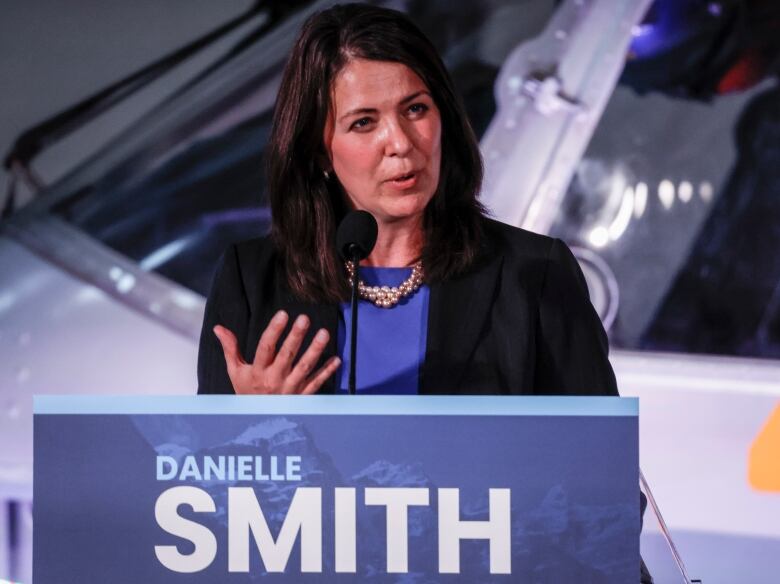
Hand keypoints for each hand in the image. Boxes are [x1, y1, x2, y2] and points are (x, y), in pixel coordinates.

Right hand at [213, 310, 340, 394]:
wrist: (258, 421)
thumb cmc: (247, 392)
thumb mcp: (236, 371)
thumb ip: (230, 348)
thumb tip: (218, 327)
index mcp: (258, 371)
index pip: (265, 348)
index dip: (274, 331)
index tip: (283, 314)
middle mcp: (274, 379)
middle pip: (286, 355)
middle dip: (296, 336)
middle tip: (305, 318)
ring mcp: (290, 389)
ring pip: (304, 368)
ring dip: (315, 350)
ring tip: (324, 333)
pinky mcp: (302, 396)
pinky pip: (317, 383)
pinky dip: (327, 372)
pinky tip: (336, 359)